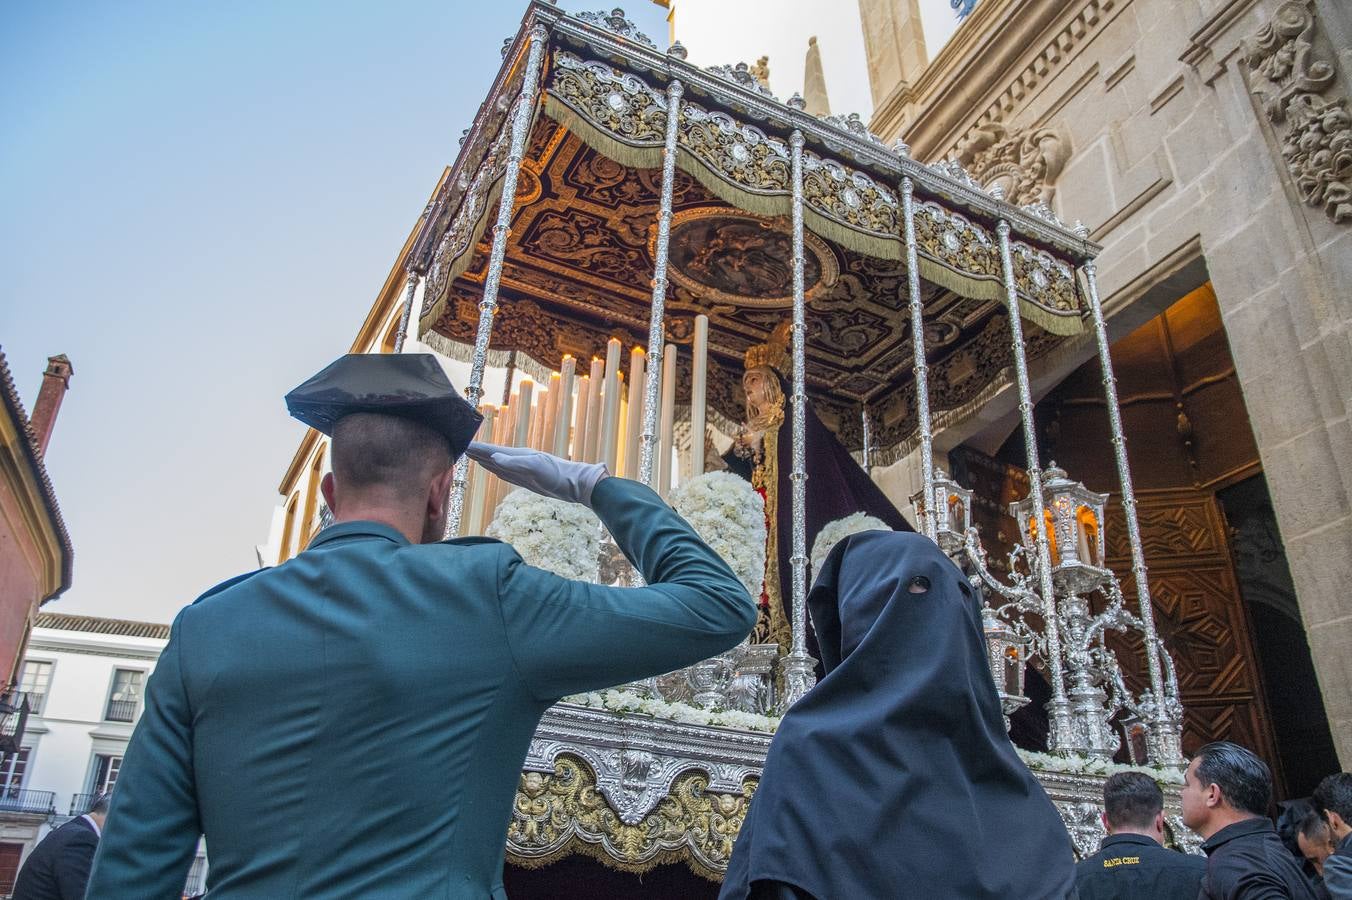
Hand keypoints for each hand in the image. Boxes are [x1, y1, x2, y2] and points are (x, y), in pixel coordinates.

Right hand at [466, 442, 608, 505]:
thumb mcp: (535, 468)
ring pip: (497, 463)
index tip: (462, 443)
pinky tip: (493, 467)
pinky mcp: (527, 478)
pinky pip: (505, 472)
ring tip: (472, 454)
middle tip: (460, 446)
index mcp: (518, 455)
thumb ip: (514, 463)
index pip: (492, 451)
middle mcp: (518, 460)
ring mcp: (522, 469)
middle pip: (492, 454)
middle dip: (477, 451)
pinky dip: (495, 468)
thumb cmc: (558, 475)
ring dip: (484, 459)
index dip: (477, 448)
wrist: (575, 484)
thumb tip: (493, 458)